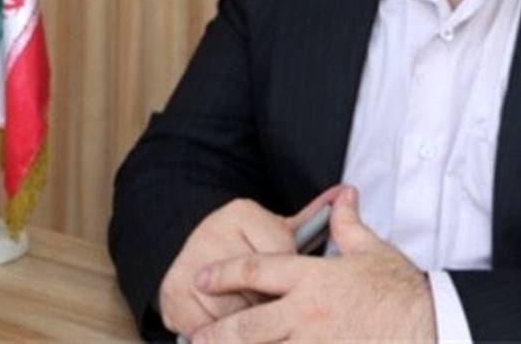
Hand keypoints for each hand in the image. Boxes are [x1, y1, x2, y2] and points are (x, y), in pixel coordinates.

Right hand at [158, 187, 341, 336]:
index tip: (298, 292)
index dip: (292, 283)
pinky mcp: (172, 296)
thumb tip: (348, 192)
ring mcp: (188, 264)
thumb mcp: (278, 229)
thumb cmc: (249, 245)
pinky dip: (222, 340)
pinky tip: (237, 337)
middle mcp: (211, 233)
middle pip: (254, 288)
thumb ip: (313, 217)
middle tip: (286, 319)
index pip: (278, 256)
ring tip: (270, 329)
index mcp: (240, 213)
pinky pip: (203, 330)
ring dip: (251, 330)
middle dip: (271, 309)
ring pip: (230, 313)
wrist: (193, 252)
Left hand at [191, 186, 436, 342]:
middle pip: (246, 326)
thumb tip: (343, 196)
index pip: (257, 270)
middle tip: (195, 338)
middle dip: (216, 333)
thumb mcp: (372, 251)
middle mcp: (306, 313)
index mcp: (313, 278)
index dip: (225, 274)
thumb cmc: (401, 290)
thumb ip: (348, 224)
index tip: (204, 278)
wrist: (430, 325)